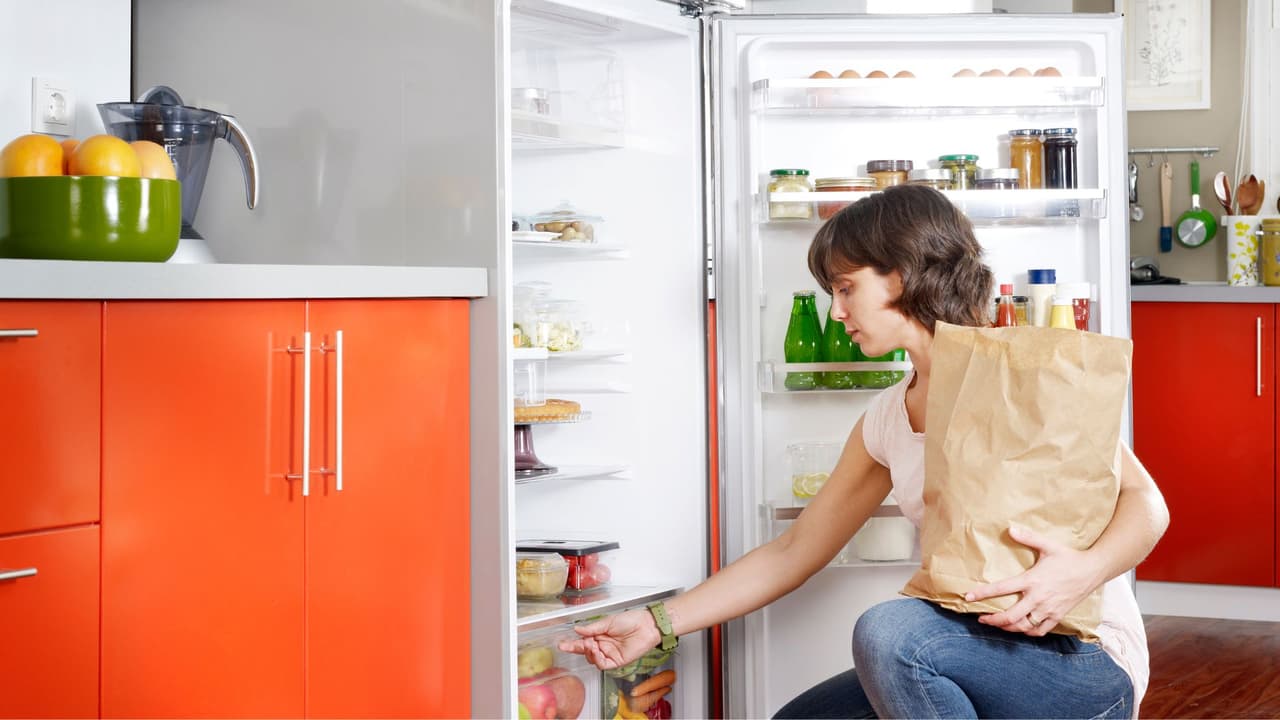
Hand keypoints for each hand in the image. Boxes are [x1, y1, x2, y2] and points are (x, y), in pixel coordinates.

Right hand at [558, 609, 660, 669]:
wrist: (646, 625)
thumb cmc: (631, 620)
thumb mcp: (608, 621)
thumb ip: (592, 628)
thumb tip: (577, 629)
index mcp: (600, 635)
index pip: (583, 641)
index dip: (572, 643)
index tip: (561, 643)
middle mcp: (603, 645)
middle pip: (585, 651)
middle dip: (576, 648)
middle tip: (568, 645)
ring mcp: (609, 654)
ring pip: (592, 659)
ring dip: (587, 652)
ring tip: (588, 643)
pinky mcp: (617, 662)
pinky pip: (603, 664)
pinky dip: (596, 659)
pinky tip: (595, 650)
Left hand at [964, 524, 1103, 636]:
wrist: (1093, 570)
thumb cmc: (1069, 557)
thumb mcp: (1048, 545)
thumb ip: (1027, 537)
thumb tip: (1010, 528)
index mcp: (1032, 580)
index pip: (1001, 589)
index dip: (982, 594)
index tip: (968, 597)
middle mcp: (1038, 598)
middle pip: (1010, 616)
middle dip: (992, 620)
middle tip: (981, 618)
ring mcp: (1048, 610)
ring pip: (1023, 627)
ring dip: (1008, 628)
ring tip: (997, 624)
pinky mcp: (1058, 616)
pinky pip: (1040, 631)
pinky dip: (1028, 632)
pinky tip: (1020, 629)